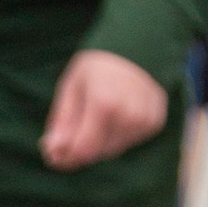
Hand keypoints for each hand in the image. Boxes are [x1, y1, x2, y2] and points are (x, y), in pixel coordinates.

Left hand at [40, 49, 168, 172]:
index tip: (55, 155)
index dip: (67, 158)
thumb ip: (62, 121)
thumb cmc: (97, 67)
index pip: (84, 150)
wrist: (137, 48)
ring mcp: (145, 120)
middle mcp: (130, 114)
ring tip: (97, 114)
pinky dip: (115, 135)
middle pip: (97, 152)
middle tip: (74, 129)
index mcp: (105, 103)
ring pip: (112, 150)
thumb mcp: (71, 87)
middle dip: (81, 147)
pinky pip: (127, 143)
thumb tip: (53, 151)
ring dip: (98, 141)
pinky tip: (114, 115)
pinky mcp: (154, 123)